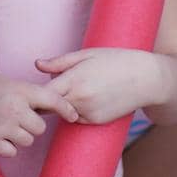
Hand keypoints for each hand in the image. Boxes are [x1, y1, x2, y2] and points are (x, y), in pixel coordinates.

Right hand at [0, 73, 78, 157]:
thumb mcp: (7, 82)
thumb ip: (27, 94)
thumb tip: (50, 107)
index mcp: (21, 91)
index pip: (53, 101)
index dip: (67, 109)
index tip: (74, 116)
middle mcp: (16, 109)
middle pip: (40, 129)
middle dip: (31, 126)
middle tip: (15, 118)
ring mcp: (3, 126)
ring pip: (27, 141)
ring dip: (18, 137)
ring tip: (1, 124)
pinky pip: (11, 151)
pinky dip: (5, 146)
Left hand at [37, 48, 164, 123]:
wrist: (146, 79)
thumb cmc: (115, 60)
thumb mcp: (87, 54)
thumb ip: (59, 62)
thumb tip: (37, 65)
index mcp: (74, 80)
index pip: (44, 93)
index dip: (35, 92)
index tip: (31, 89)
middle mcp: (80, 100)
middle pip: (50, 106)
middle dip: (45, 101)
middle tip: (44, 92)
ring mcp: (89, 113)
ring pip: (63, 113)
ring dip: (62, 105)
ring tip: (74, 89)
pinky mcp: (97, 121)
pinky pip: (78, 118)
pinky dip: (76, 111)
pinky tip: (87, 97)